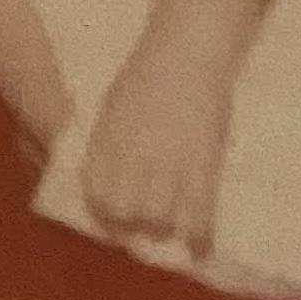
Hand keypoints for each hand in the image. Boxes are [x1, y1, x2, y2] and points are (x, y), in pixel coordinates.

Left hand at [80, 48, 231, 256]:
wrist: (189, 51)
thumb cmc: (149, 70)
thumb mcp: (116, 105)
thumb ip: (111, 141)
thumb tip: (112, 173)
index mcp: (107, 143)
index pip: (97, 194)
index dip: (103, 210)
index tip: (112, 214)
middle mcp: (133, 160)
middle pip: (126, 214)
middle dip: (132, 223)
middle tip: (142, 222)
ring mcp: (169, 165)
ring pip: (160, 220)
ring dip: (163, 227)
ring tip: (171, 226)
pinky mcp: (203, 166)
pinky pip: (199, 211)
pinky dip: (199, 235)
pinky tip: (200, 248)